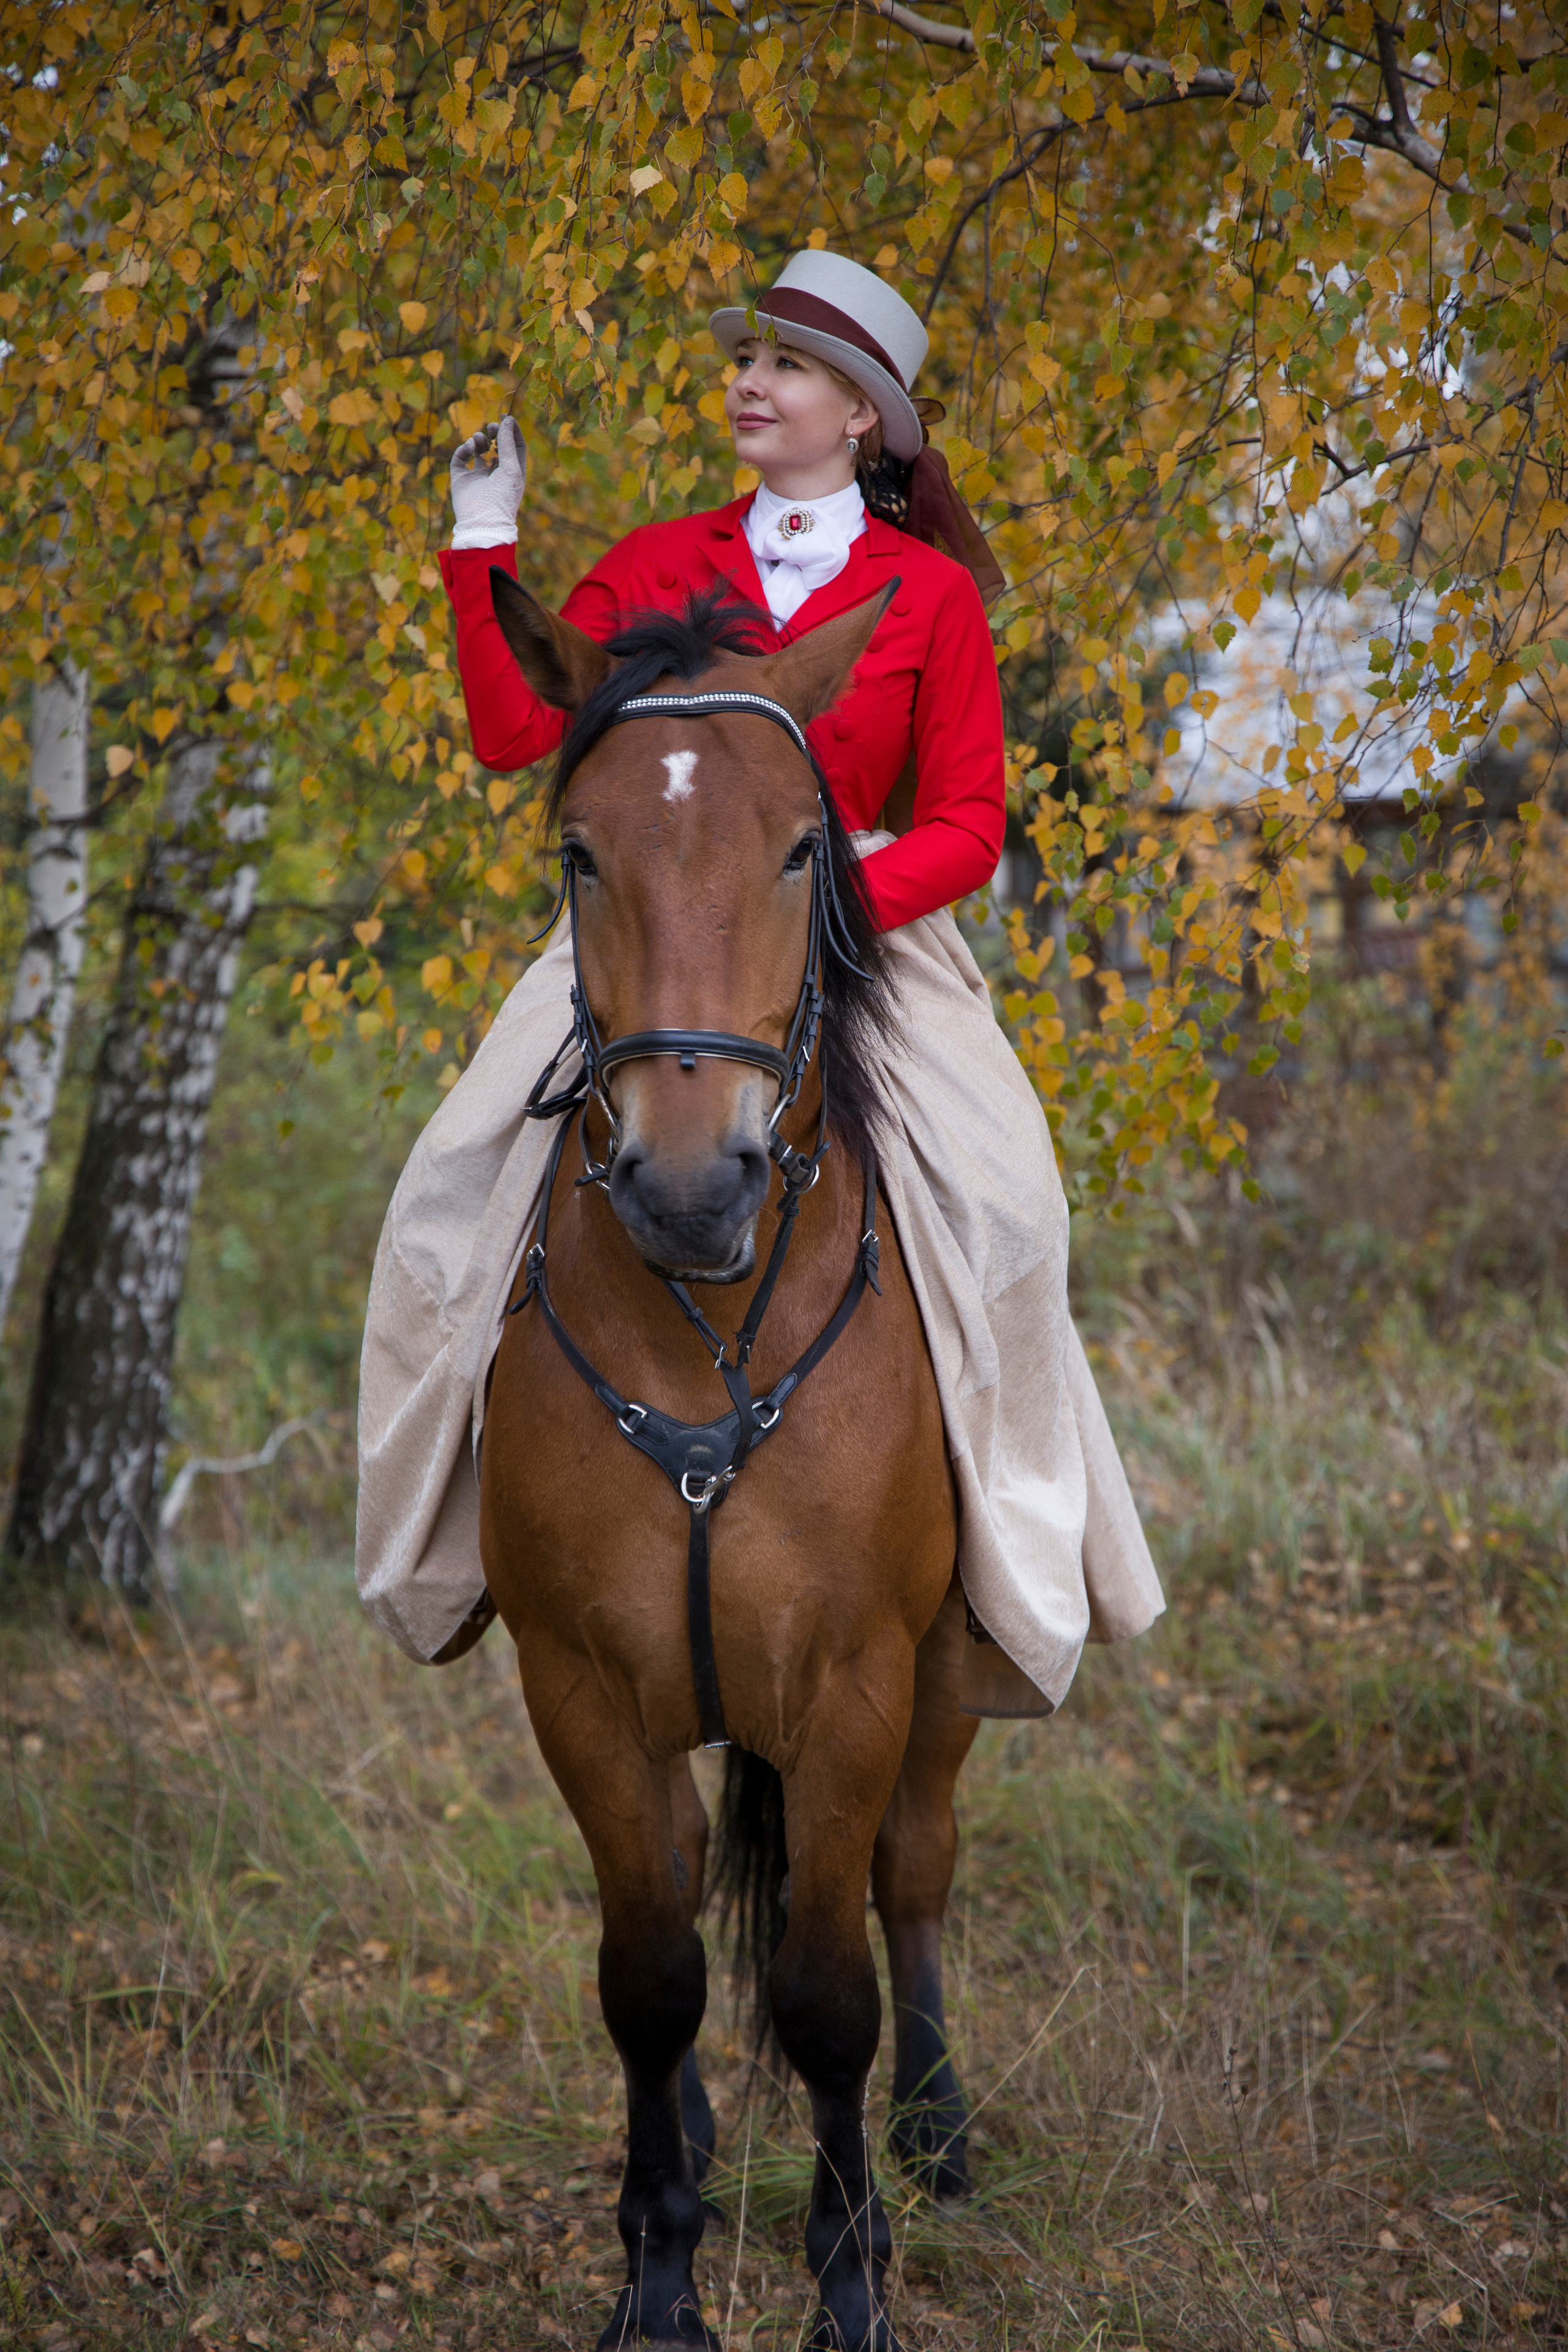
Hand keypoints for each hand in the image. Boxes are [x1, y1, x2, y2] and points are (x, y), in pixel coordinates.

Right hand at [449, 416, 526, 548]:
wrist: (482, 523)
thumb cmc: (502, 498)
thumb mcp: (510, 468)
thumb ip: (507, 444)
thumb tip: (507, 420)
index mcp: (513, 472)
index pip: (514, 446)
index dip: (511, 430)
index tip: (505, 417)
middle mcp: (496, 473)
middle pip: (496, 444)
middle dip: (494, 432)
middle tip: (492, 426)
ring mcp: (478, 476)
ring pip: (478, 449)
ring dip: (480, 439)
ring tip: (480, 440)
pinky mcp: (461, 480)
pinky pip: (460, 458)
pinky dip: (465, 449)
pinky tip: (470, 449)